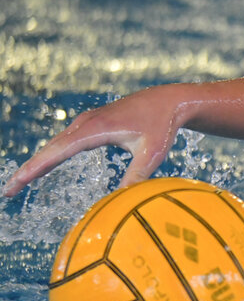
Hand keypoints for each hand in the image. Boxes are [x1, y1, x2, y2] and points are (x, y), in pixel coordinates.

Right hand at [2, 85, 185, 196]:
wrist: (169, 101)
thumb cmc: (162, 125)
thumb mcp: (153, 152)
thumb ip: (137, 174)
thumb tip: (123, 199)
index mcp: (96, 129)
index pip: (58, 152)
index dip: (35, 168)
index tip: (16, 183)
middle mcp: (86, 123)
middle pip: (50, 149)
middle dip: (28, 170)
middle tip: (9, 191)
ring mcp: (87, 121)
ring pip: (56, 144)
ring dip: (38, 162)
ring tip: (20, 182)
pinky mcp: (92, 123)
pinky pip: (66, 141)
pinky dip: (52, 154)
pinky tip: (45, 166)